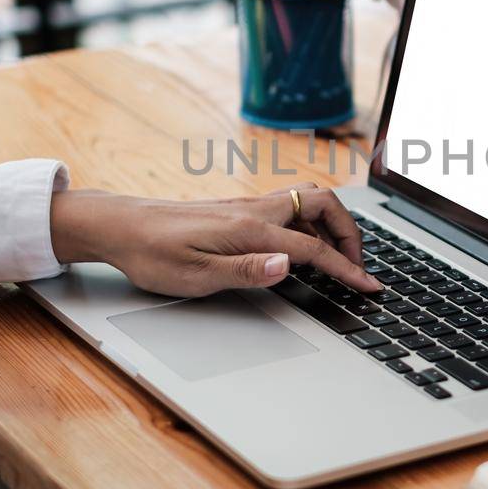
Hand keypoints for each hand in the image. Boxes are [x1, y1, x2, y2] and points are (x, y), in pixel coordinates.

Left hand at [48, 183, 379, 297]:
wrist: (119, 226)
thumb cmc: (151, 253)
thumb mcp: (196, 275)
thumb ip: (247, 270)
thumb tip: (289, 264)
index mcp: (250, 229)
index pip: (313, 248)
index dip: (346, 268)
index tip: (368, 285)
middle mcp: (254, 210)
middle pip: (322, 205)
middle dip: (349, 232)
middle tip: (357, 264)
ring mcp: (246, 207)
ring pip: (307, 203)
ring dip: (331, 226)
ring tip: (336, 258)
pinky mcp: (237, 211)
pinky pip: (288, 209)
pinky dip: (308, 226)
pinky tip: (300, 249)